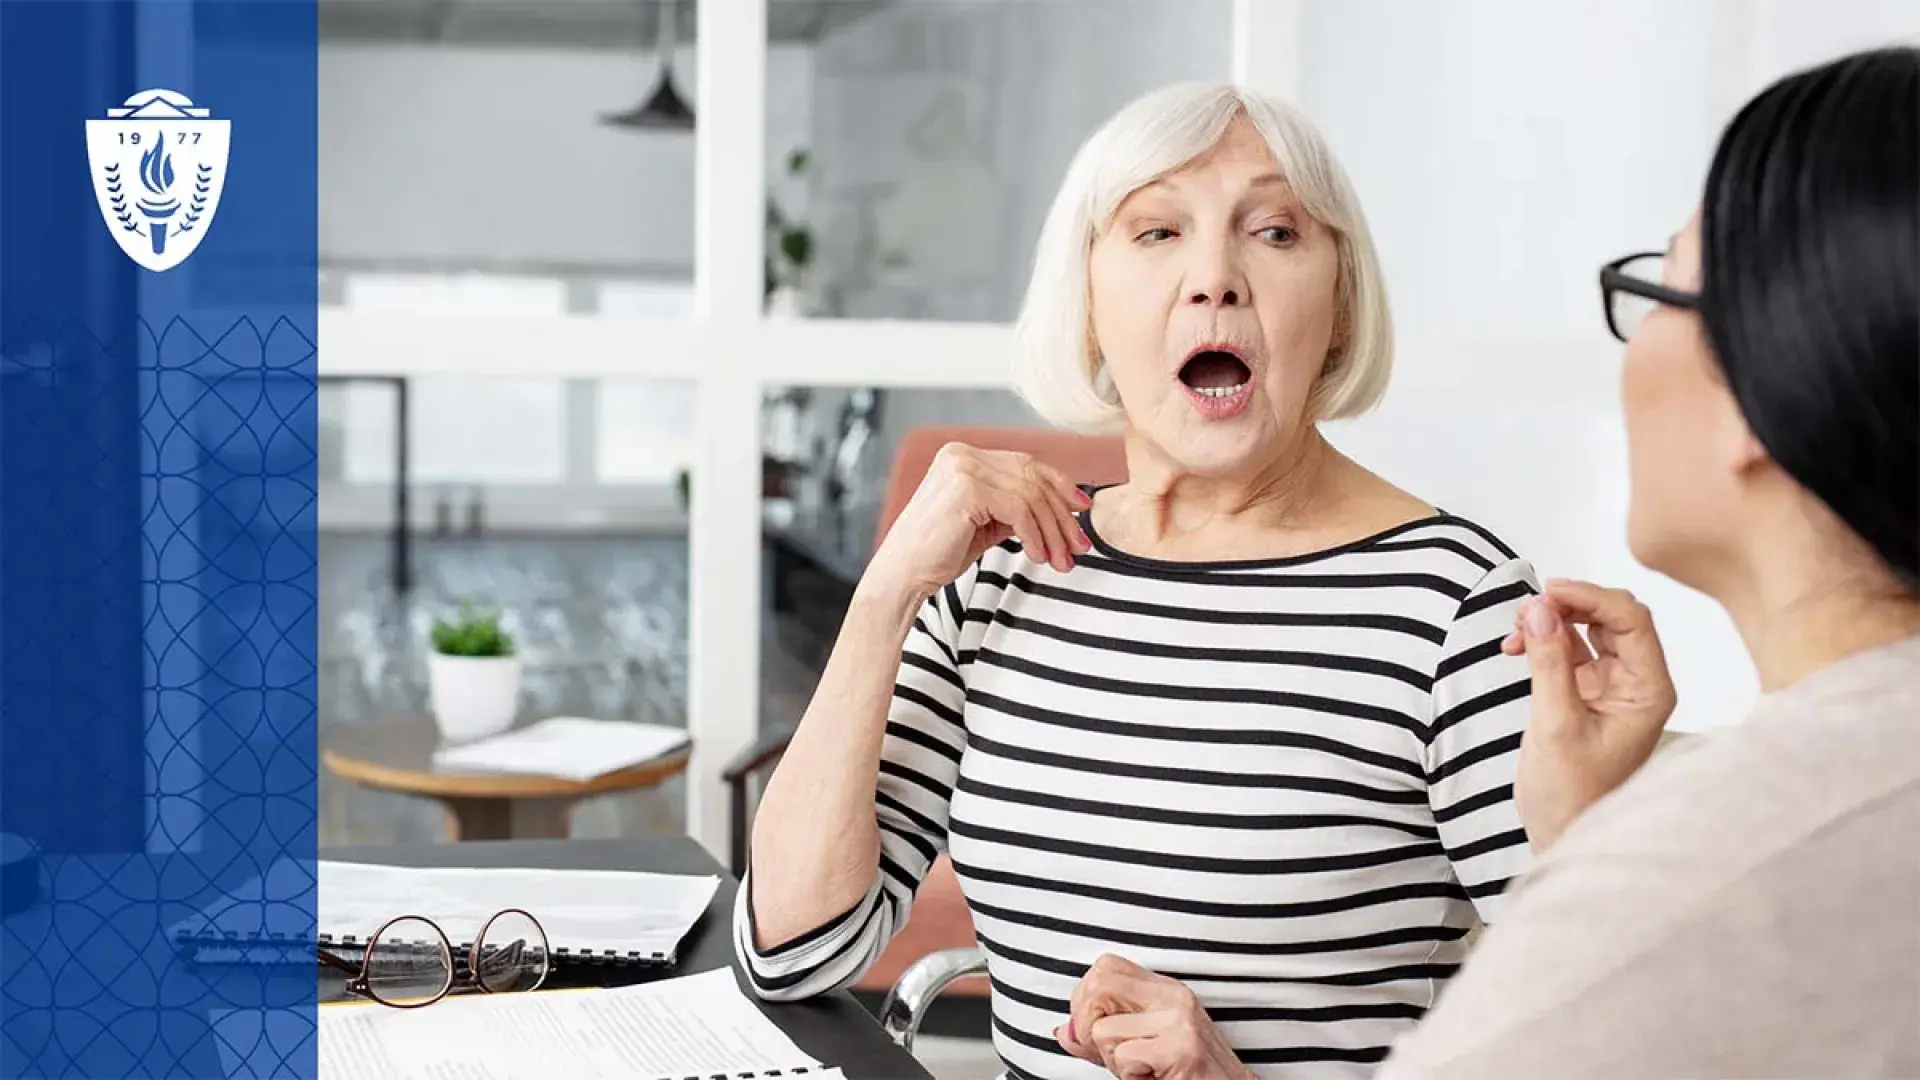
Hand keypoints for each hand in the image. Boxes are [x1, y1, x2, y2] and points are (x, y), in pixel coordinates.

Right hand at [862, 442, 1091, 605]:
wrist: (902, 575)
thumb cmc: (938, 553)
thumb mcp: (986, 523)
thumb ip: (1015, 507)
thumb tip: (1064, 506)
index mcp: (963, 455)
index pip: (1025, 463)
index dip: (1059, 485)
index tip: (1082, 510)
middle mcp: (962, 454)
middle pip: (1032, 477)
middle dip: (1061, 514)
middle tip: (1079, 546)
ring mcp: (962, 468)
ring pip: (1030, 495)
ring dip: (1053, 531)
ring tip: (1062, 560)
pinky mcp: (966, 489)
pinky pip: (1019, 510)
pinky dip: (1035, 535)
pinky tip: (1037, 556)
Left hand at [1057, 955, 1253, 1079]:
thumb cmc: (1190, 1077)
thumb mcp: (1143, 1048)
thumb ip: (1105, 1035)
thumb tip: (1065, 1032)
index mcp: (1165, 991)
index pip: (1106, 966)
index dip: (1085, 998)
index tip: (1093, 1029)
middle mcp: (1173, 998)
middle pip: (1099, 984)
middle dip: (1087, 1024)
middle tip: (1109, 1053)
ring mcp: (1178, 1021)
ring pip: (1103, 1029)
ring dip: (1112, 1060)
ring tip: (1141, 1069)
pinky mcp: (1180, 1048)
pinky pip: (1123, 1056)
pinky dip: (1127, 1075)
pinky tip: (1152, 1077)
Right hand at [1501, 579, 1677, 851]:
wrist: (1561, 833)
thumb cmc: (1571, 794)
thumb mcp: (1555, 724)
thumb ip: (1548, 663)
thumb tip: (1539, 609)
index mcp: (1648, 690)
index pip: (1631, 620)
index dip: (1590, 596)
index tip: (1548, 591)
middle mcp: (1636, 682)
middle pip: (1611, 616)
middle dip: (1569, 604)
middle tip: (1527, 609)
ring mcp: (1610, 686)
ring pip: (1587, 628)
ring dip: (1552, 620)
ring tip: (1517, 628)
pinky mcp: (1584, 692)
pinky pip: (1567, 649)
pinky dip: (1542, 640)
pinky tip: (1517, 645)